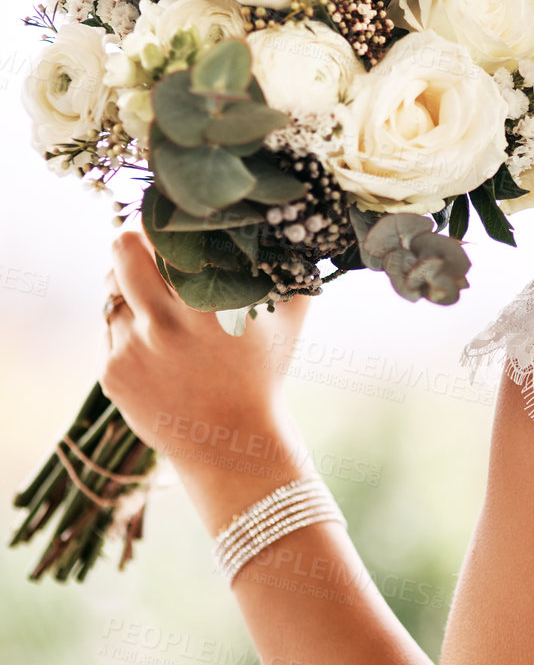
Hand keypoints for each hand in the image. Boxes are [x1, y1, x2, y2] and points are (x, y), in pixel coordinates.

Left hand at [101, 231, 309, 461]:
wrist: (232, 444)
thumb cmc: (263, 376)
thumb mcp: (287, 322)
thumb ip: (293, 273)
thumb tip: (294, 231)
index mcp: (206, 305)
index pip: (164, 239)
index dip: (161, 223)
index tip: (165, 220)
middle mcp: (163, 324)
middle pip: (120, 250)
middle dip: (130, 240)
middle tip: (141, 241)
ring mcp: (131, 349)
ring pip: (111, 292)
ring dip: (129, 290)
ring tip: (155, 304)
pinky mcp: (111, 372)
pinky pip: (108, 331)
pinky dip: (126, 330)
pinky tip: (154, 347)